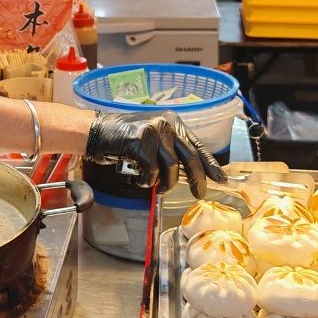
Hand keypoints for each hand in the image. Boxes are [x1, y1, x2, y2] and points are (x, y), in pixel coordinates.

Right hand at [84, 112, 226, 196]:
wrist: (95, 131)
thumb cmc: (124, 139)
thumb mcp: (152, 140)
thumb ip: (170, 150)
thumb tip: (190, 173)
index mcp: (173, 123)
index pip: (197, 146)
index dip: (210, 164)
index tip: (221, 179)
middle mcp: (166, 124)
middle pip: (190, 158)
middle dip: (197, 180)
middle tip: (199, 194)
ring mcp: (153, 131)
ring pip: (171, 167)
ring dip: (166, 184)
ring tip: (158, 188)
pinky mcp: (140, 141)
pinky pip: (151, 171)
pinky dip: (146, 181)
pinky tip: (139, 180)